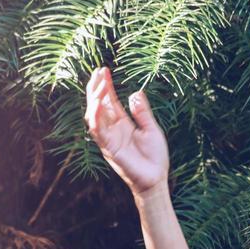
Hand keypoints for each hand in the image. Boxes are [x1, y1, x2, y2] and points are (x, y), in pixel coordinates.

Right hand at [83, 65, 169, 198]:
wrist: (155, 178)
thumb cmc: (154, 157)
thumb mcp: (151, 129)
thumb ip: (142, 112)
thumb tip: (135, 93)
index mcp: (122, 124)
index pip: (109, 101)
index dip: (105, 86)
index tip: (103, 70)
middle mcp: (112, 130)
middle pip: (98, 106)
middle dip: (95, 89)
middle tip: (97, 72)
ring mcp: (109, 139)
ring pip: (94, 116)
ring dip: (94, 100)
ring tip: (97, 84)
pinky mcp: (109, 149)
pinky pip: (98, 132)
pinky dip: (96, 117)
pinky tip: (98, 103)